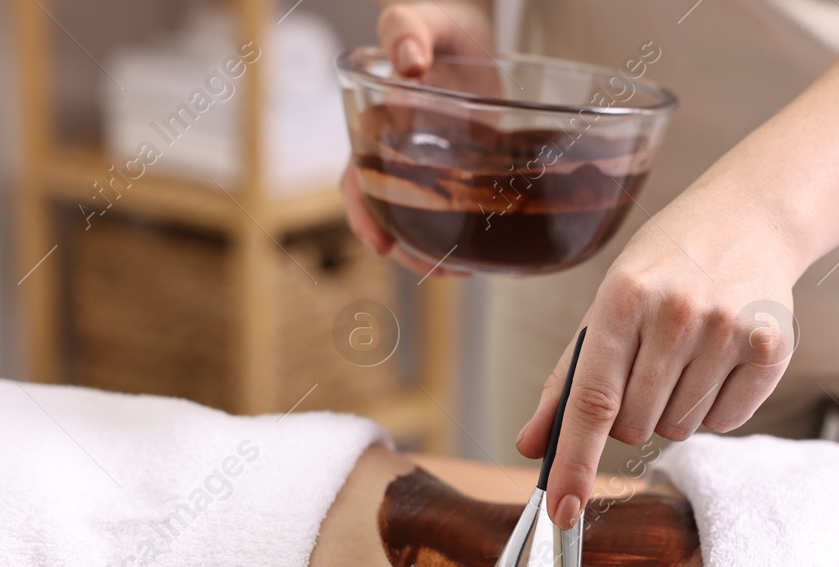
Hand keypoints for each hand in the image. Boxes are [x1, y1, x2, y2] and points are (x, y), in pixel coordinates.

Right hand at [340, 1, 492, 276]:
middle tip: (431, 269)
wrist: (482, 39)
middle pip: (387, 214)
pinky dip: (461, 236)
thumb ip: (408, 28)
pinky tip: (480, 255)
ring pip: (421, 222)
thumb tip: (408, 59)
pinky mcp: (462, 176)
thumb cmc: (447, 29)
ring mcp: (430, 170)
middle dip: (403, 247)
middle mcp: (398, 156)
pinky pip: (455, 214)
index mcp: (376, 126)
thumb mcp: (429, 21)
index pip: (357, 178)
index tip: (377, 241)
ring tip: (459, 269)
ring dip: (433, 251)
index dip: (364, 213)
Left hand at [515, 188, 799, 527]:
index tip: (561, 511)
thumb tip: (530, 447)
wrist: (748, 220)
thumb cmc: (663, 270)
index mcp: (624, 298)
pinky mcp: (772, 346)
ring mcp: (728, 329)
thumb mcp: (606, 306)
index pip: (591, 401)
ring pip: (681, 429)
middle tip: (649, 367)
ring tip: (688, 357)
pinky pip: (727, 422)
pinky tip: (721, 361)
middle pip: (635, 426)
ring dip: (675, 412)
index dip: (573, 463)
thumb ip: (566, 382)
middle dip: (632, 417)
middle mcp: (678, 312)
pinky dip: (716, 408)